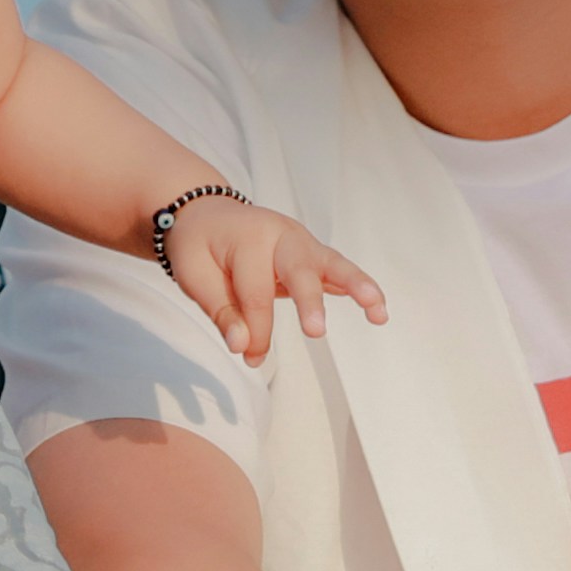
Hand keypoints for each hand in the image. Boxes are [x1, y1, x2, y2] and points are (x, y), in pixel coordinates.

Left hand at [146, 191, 383, 365]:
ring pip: (333, 263)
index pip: (255, 294)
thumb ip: (220, 310)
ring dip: (357, 286)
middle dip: (308, 302)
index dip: (255, 332)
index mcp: (248, 238)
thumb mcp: (193, 274)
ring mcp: (302, 242)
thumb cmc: (200, 245)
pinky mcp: (314, 254)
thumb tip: (242, 346)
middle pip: (299, 269)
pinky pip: (339, 270)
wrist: (208, 213)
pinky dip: (359, 287)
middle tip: (316, 332)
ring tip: (377, 310)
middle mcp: (281, 235)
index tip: (249, 357)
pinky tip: (377, 309)